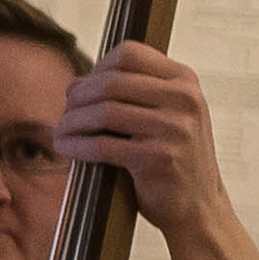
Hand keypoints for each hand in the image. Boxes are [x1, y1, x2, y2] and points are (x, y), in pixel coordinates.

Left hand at [61, 42, 229, 241]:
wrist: (199, 205)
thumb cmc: (171, 157)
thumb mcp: (165, 114)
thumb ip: (131, 94)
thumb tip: (75, 83)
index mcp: (185, 80)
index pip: (129, 54)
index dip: (96, 69)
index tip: (81, 90)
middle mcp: (184, 98)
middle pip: (110, 82)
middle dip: (77, 99)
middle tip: (63, 115)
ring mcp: (174, 128)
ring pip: (103, 111)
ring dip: (70, 122)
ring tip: (59, 132)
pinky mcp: (159, 158)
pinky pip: (102, 145)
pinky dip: (75, 145)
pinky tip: (65, 148)